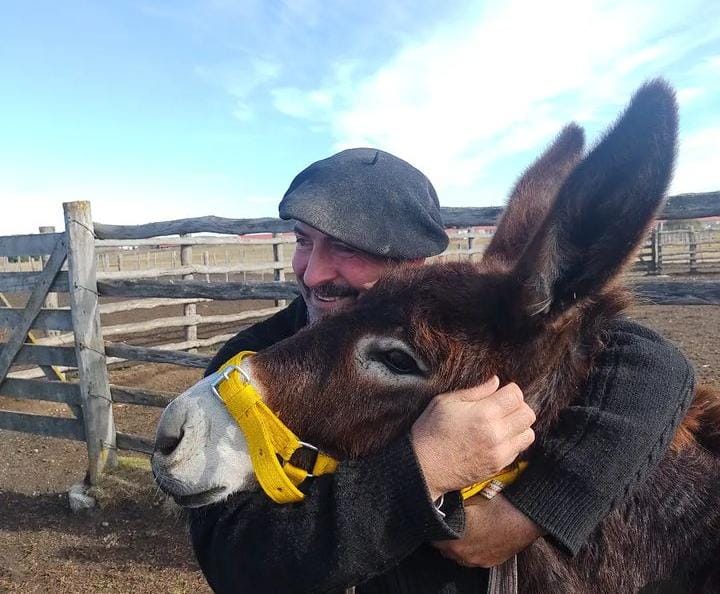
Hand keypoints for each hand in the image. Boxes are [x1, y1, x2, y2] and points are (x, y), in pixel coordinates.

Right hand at [411, 378, 534, 499]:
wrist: (424, 467)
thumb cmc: (430, 432)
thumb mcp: (445, 402)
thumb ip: (475, 391)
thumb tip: (495, 381)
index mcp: (484, 413)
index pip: (516, 396)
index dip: (510, 390)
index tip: (501, 393)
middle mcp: (497, 433)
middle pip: (528, 413)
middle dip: (518, 406)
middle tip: (503, 407)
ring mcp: (499, 452)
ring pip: (528, 433)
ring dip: (519, 426)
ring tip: (503, 424)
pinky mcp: (498, 466)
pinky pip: (519, 449)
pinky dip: (513, 441)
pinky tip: (497, 438)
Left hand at [433, 494, 544, 567]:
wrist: (526, 518)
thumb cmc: (498, 505)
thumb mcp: (468, 497)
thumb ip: (451, 504)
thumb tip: (439, 500)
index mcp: (453, 540)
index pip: (433, 537)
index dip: (434, 525)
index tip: (435, 516)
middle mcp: (462, 556)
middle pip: (444, 547)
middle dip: (445, 534)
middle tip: (450, 520)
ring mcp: (477, 561)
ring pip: (458, 554)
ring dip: (458, 543)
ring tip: (464, 526)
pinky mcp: (490, 562)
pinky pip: (473, 557)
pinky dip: (472, 548)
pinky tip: (478, 534)